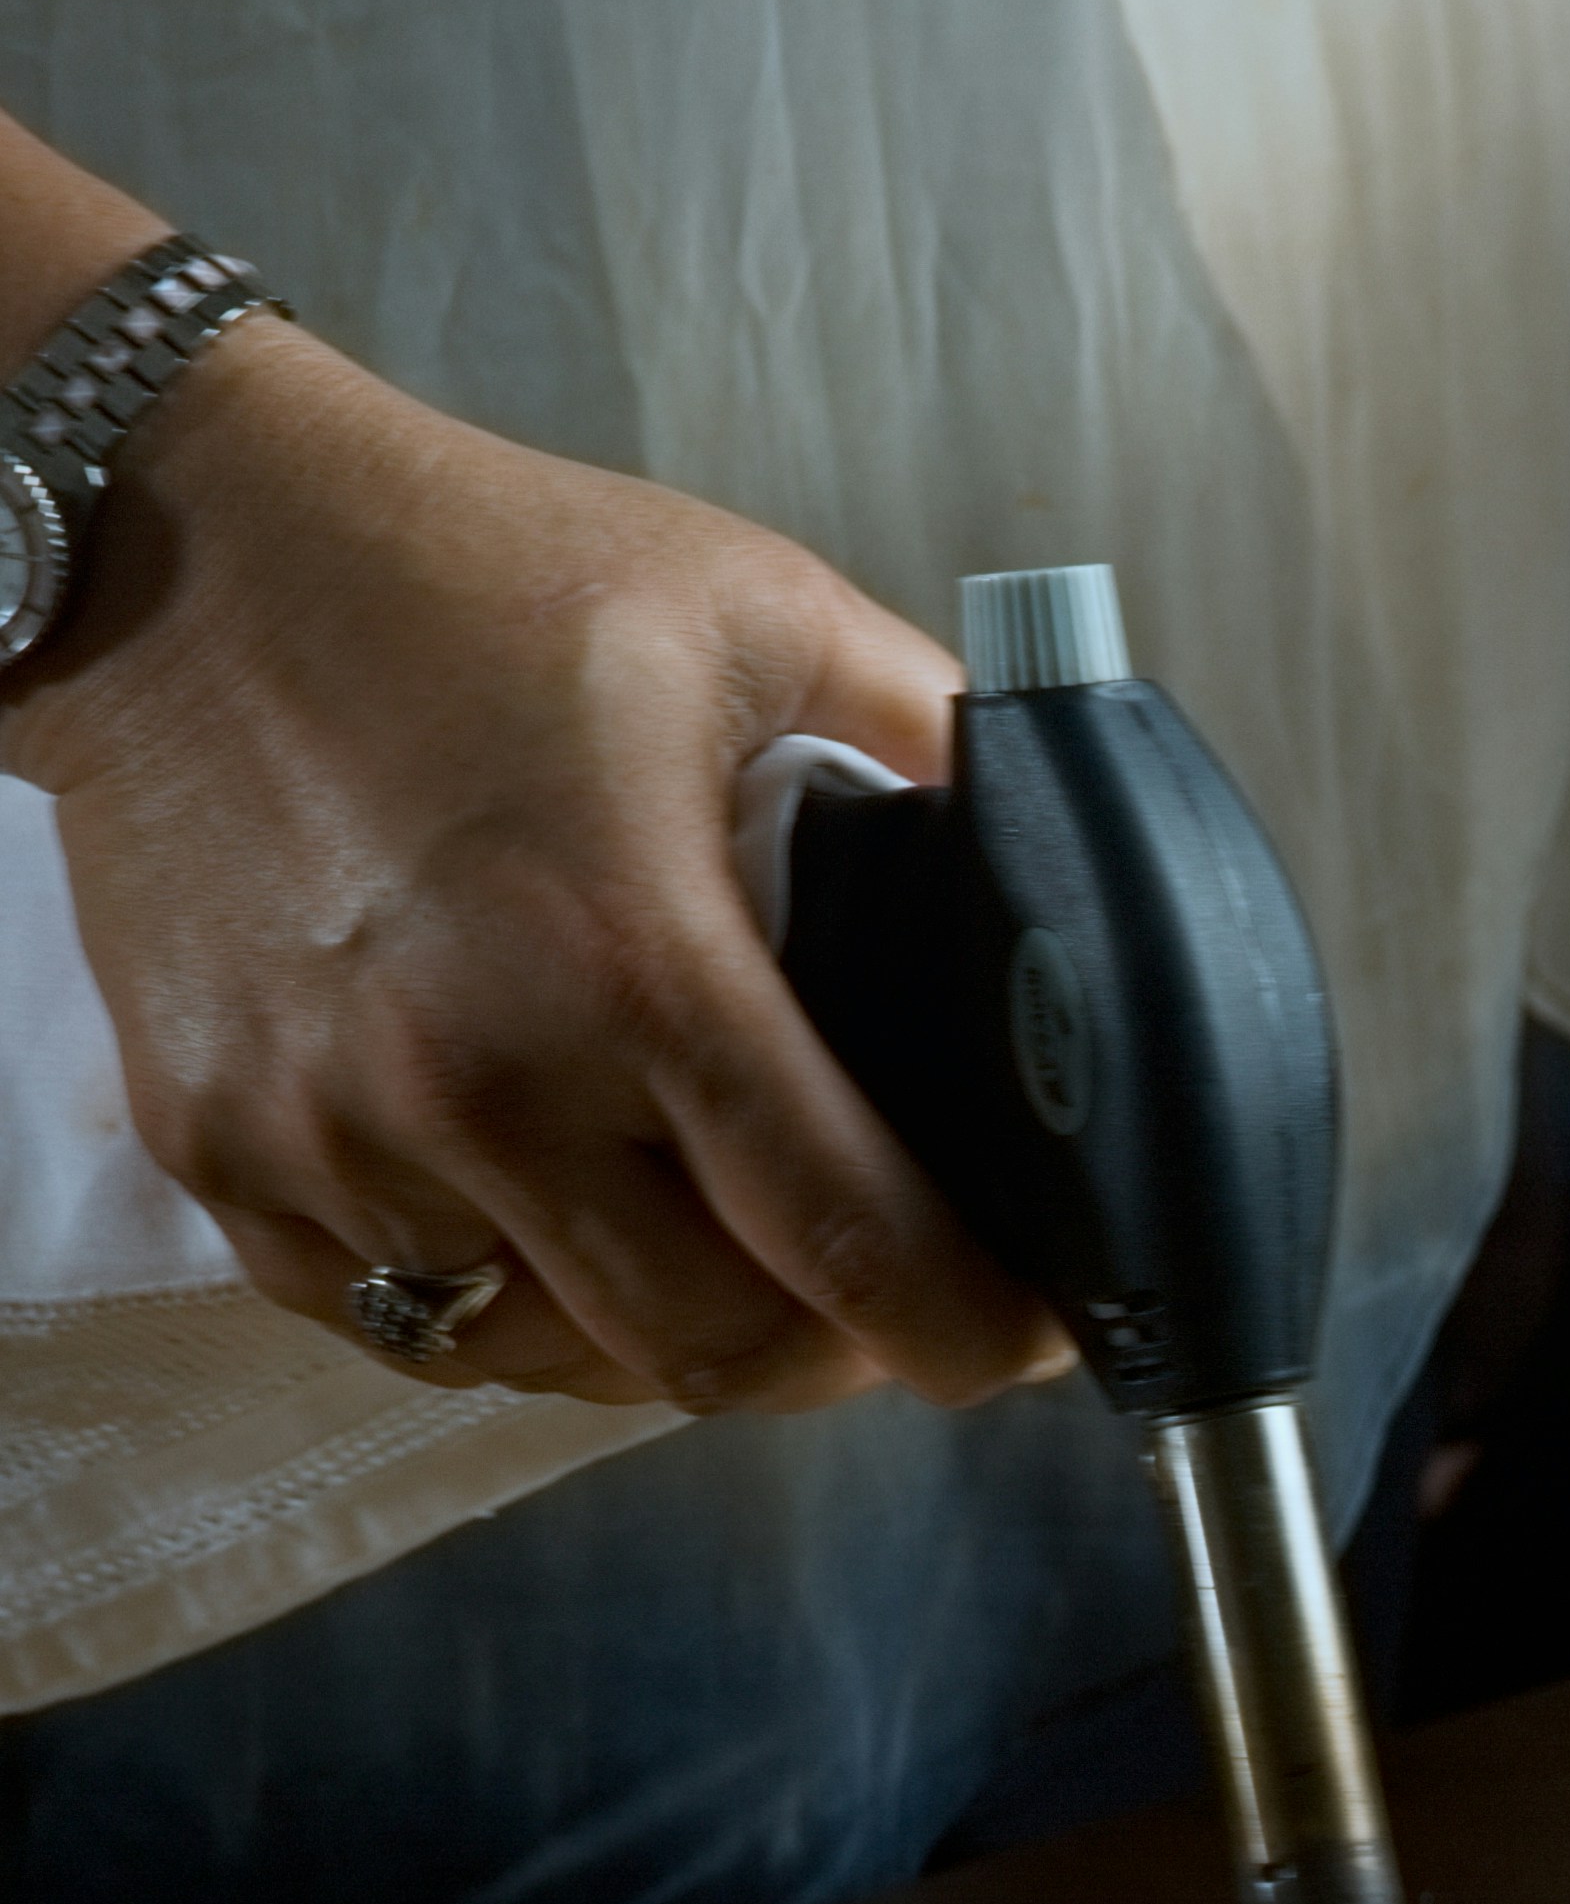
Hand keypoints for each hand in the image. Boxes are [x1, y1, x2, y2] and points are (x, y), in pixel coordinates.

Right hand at [8, 319, 1066, 1413]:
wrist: (175, 544)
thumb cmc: (468, 571)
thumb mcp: (752, 611)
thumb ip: (927, 751)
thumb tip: (1060, 876)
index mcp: (630, 961)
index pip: (849, 1245)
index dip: (970, 1329)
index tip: (1023, 1332)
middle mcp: (473, 1083)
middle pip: (713, 1354)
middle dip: (832, 1350)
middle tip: (878, 1286)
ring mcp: (332, 1140)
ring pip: (559, 1359)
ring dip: (664, 1327)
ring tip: (715, 1233)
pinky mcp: (226, 1160)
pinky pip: (408, 1318)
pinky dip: (507, 1299)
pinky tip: (551, 1204)